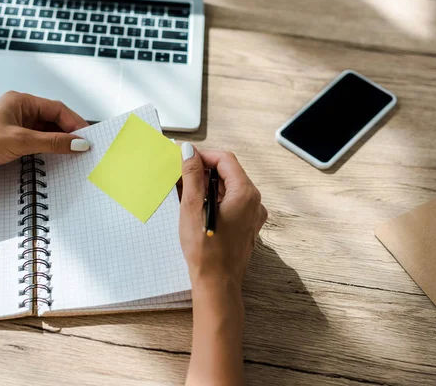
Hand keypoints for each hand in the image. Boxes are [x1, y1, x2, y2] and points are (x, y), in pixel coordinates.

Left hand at [0, 91, 89, 197]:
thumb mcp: (21, 141)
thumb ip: (53, 142)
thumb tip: (79, 143)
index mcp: (21, 101)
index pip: (56, 109)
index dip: (74, 123)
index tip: (87, 137)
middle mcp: (19, 111)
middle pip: (53, 120)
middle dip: (69, 133)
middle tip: (84, 147)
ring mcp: (16, 127)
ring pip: (47, 132)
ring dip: (59, 142)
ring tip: (74, 154)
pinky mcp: (12, 142)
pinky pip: (38, 143)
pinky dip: (49, 150)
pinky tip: (57, 158)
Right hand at [180, 143, 266, 385]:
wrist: (217, 285)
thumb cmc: (205, 250)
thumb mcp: (193, 208)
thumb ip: (192, 176)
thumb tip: (189, 151)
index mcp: (245, 193)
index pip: (225, 160)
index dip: (203, 156)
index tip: (184, 158)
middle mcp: (254, 201)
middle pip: (228, 173)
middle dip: (204, 171)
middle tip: (180, 175)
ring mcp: (252, 215)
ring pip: (229, 189)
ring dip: (207, 186)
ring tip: (185, 192)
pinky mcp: (246, 226)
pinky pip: (231, 204)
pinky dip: (214, 200)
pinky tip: (197, 208)